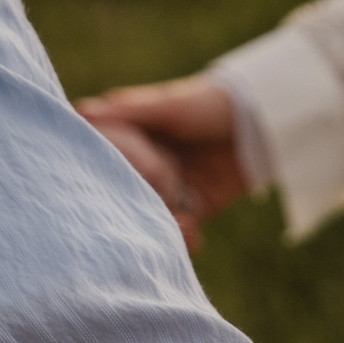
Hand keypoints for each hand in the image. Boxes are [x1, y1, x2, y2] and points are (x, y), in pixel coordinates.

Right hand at [76, 76, 246, 249]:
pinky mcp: (191, 210)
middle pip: (122, 195)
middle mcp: (140, 166)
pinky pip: (178, 232)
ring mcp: (164, 190)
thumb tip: (81, 113)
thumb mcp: (168, 105)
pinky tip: (193, 232)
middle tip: (156, 200)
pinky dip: (184, 239)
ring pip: (148, 217)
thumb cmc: (209, 103)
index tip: (115, 177)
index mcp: (126, 135)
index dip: (102, 170)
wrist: (262, 123)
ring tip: (181, 221)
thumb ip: (129, 112)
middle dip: (135, 206)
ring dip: (161, 226)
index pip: (99, 157)